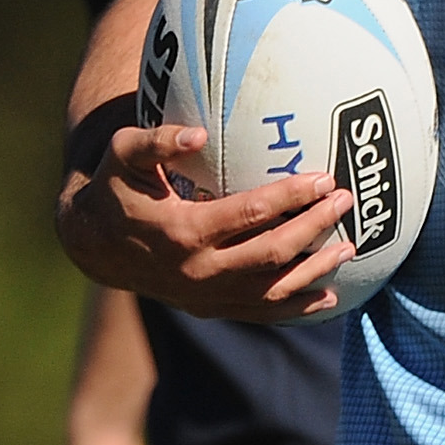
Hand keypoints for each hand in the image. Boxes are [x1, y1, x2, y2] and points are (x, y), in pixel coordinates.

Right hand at [55, 124, 357, 321]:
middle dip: (314, 227)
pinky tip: (328, 297)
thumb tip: (199, 132)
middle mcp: (198, 270)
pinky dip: (296, 307)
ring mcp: (205, 295)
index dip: (290, 196)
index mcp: (182, 231)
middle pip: (272, 253)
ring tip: (350, 247)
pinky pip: (260, 312)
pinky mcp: (210, 308)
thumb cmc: (115, 185)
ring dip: (315, 270)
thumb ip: (157, 140)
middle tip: (345, 202)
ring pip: (273, 289)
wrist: (94, 243)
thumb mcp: (123, 154)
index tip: (323, 177)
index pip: (250, 214)